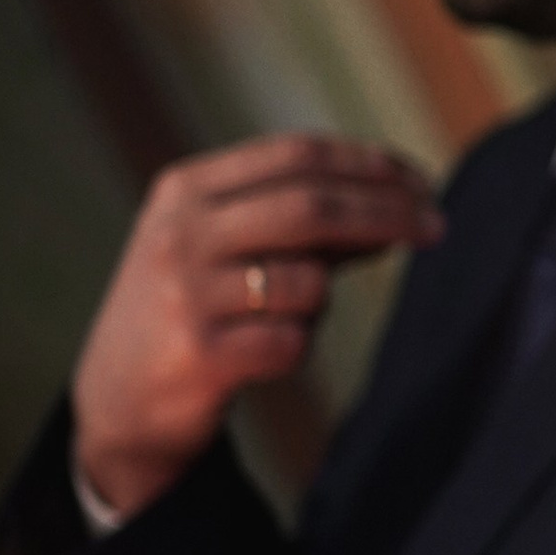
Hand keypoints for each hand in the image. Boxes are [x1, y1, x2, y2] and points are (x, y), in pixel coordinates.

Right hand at [72, 136, 440, 520]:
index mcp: (188, 189)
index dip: (369, 164)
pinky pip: (294, 342)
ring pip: (309, 282)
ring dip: (321, 302)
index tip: (422, 183)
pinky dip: (297, 346)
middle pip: (311, 206)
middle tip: (437, 228)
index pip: (297, 154)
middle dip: (387, 213)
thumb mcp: (230, 248)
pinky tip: (260, 354)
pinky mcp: (199, 354)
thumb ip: (303, 226)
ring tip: (283, 319)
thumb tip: (400, 205)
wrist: (118, 401)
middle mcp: (181, 231)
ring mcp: (186, 292)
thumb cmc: (195, 310)